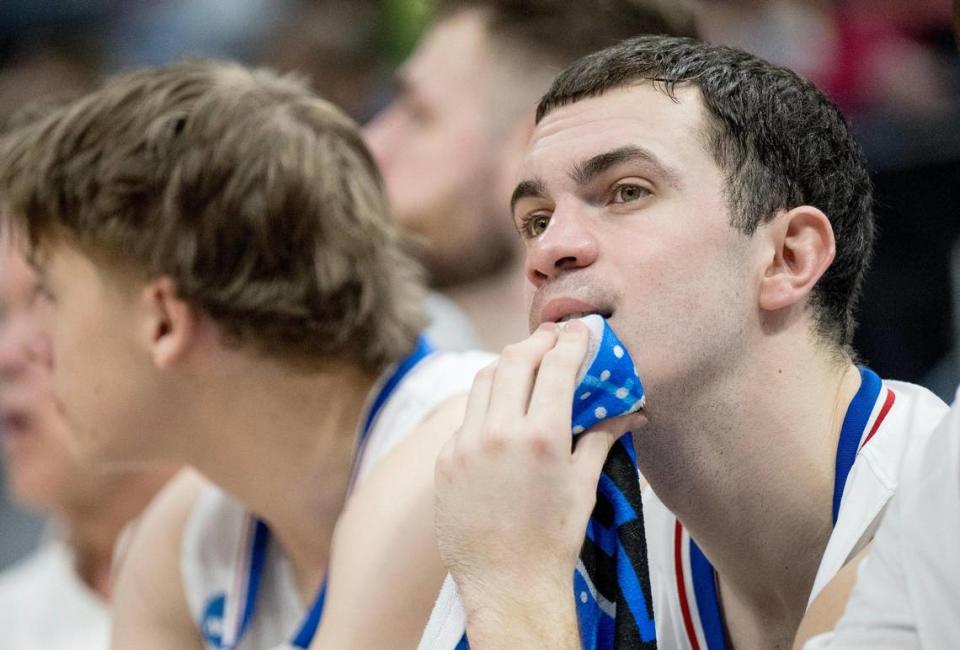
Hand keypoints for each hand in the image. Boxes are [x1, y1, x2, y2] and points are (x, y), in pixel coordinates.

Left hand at [434, 321, 645, 643]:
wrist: (506, 585)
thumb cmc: (553, 539)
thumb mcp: (584, 485)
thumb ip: (601, 437)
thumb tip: (630, 412)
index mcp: (541, 437)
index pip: (556, 367)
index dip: (570, 342)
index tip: (579, 330)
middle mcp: (499, 433)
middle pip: (514, 361)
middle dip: (537, 343)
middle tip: (552, 337)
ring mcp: (466, 445)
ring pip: (483, 381)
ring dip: (506, 365)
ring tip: (524, 363)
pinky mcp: (445, 460)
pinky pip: (466, 417)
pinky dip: (486, 404)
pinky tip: (501, 409)